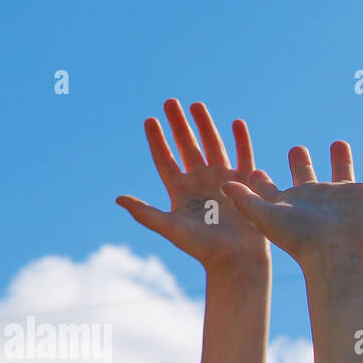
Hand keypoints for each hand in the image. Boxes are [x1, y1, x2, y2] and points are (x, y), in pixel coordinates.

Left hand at [116, 100, 268, 267]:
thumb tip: (117, 199)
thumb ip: (145, 213)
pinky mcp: (244, 184)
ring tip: (196, 104)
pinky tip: (235, 123)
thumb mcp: (169, 228)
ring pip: (211, 146)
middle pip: (186, 146)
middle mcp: (199, 181)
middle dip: (178, 124)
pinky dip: (240, 141)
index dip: (157, 141)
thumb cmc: (201, 248)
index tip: (148, 120)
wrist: (235, 261)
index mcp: (179, 190)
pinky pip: (242, 157)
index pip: (164, 159)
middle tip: (170, 101)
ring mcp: (222, 180)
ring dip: (204, 125)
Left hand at [222, 143, 362, 269]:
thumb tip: (224, 185)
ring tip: (339, 143)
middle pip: (307, 177)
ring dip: (342, 160)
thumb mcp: (263, 216)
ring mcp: (341, 198)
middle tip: (297, 149)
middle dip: (302, 162)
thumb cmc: (298, 238)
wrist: (337, 254)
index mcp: (287, 204)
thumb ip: (244, 199)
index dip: (262, 182)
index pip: (271, 190)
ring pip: (342, 173)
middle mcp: (314, 199)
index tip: (254, 172)